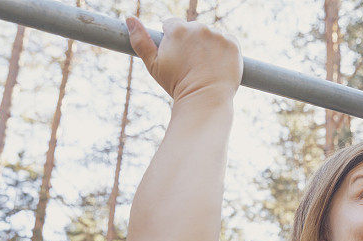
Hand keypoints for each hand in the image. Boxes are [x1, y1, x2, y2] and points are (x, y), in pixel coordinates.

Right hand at [126, 16, 242, 100]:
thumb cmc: (177, 85)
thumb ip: (140, 40)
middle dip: (191, 43)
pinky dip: (224, 51)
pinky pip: (228, 42)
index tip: (177, 56)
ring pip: (210, 36)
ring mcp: (218, 35)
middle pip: (193, 30)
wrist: (205, 101)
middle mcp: (199, 28)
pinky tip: (218, 65)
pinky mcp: (233, 44)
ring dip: (208, 46)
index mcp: (177, 29)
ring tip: (205, 67)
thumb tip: (129, 18)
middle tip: (191, 64)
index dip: (172, 41)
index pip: (172, 24)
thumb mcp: (153, 65)